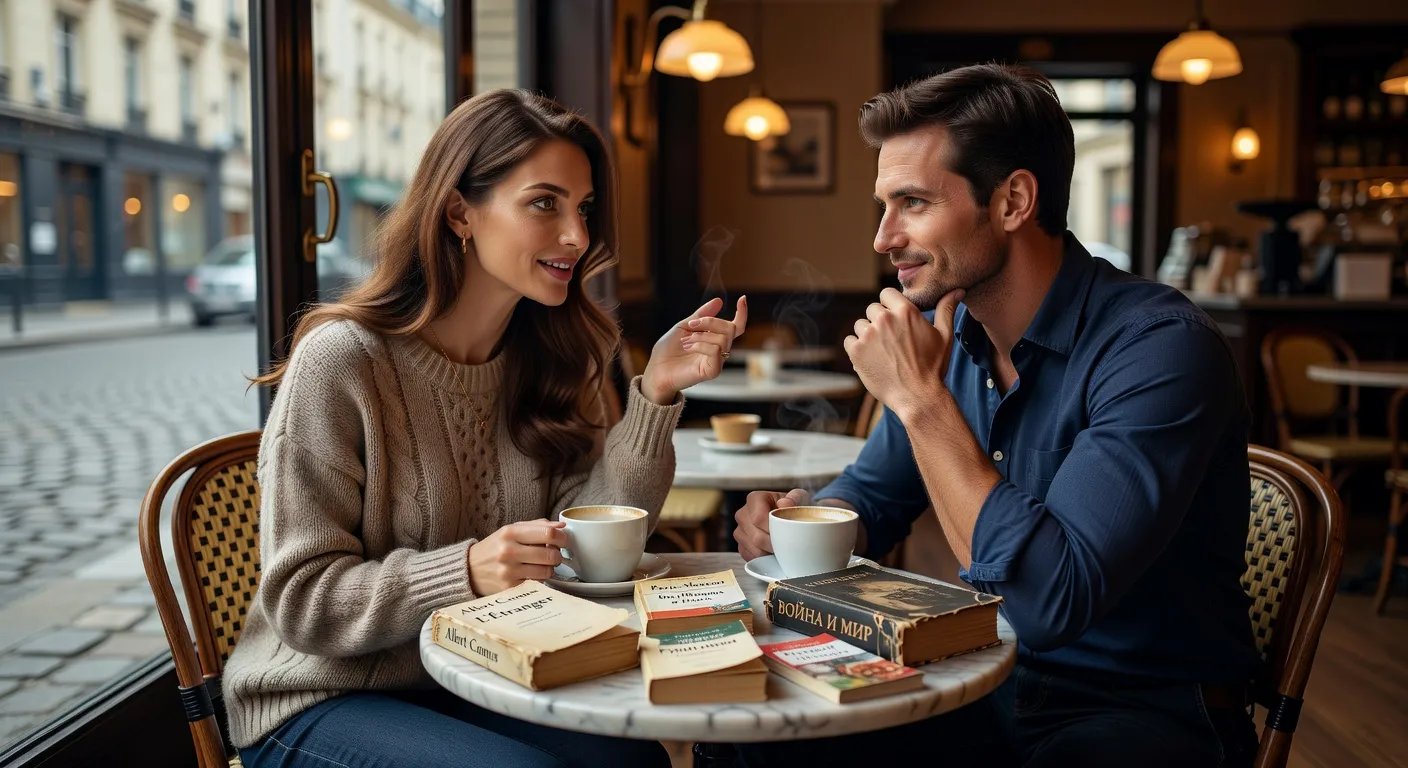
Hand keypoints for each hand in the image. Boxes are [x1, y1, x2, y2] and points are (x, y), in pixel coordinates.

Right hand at [467, 520, 567, 595]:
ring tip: (541, 565)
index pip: (548, 533)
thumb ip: (537, 526)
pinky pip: (537, 583)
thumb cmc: (495, 547)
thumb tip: (562, 526)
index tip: (564, 541)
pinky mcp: (509, 588)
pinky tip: (530, 574)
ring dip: (549, 569)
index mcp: (510, 532)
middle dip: (557, 555)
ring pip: (547, 571)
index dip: (563, 538)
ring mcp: (508, 571)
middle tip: (554, 555)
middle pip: (551, 554)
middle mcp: (508, 551)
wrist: (469, 569)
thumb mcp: (511, 530)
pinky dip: (538, 579)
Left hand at [640, 296, 748, 404]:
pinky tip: (688, 347)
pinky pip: (715, 351)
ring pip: (723, 339)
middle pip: (730, 328)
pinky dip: (700, 345)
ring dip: (701, 335)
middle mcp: (719, 350)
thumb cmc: (668, 350)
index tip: (742, 299)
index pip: (736, 327)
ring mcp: (717, 361)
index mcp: (714, 339)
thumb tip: (719, 301)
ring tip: (686, 341)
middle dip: (710, 321)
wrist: (656, 369)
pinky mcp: (712, 371)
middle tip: (692, 324)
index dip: (742, 313)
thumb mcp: (684, 326)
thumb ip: (702, 315)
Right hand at [733, 488, 810, 560]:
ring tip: (782, 549)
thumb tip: (785, 504)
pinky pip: (750, 557)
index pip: (759, 518)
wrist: (785, 516)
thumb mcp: (799, 497)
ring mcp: (740, 531)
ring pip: (754, 549)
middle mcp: (743, 514)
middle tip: (787, 547)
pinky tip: (773, 554)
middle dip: (774, 545)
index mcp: (754, 499)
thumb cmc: (791, 506)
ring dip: (770, 553)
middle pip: (756, 537)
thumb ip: (795, 497)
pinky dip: (764, 559)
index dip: (773, 531)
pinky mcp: (741, 545)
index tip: (786, 535)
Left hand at [843, 288, 963, 421]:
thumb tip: (957, 290)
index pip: (886, 293)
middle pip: (873, 309)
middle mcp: (884, 319)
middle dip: (880, 321)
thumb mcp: (944, 336)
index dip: (890, 305)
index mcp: (905, 311)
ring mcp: (868, 335)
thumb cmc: (933, 367)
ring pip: (860, 325)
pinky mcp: (856, 351)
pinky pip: (850, 341)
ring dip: (868, 335)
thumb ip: (946, 309)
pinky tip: (871, 359)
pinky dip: (857, 348)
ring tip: (883, 351)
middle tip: (891, 340)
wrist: (917, 397)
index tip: (895, 318)